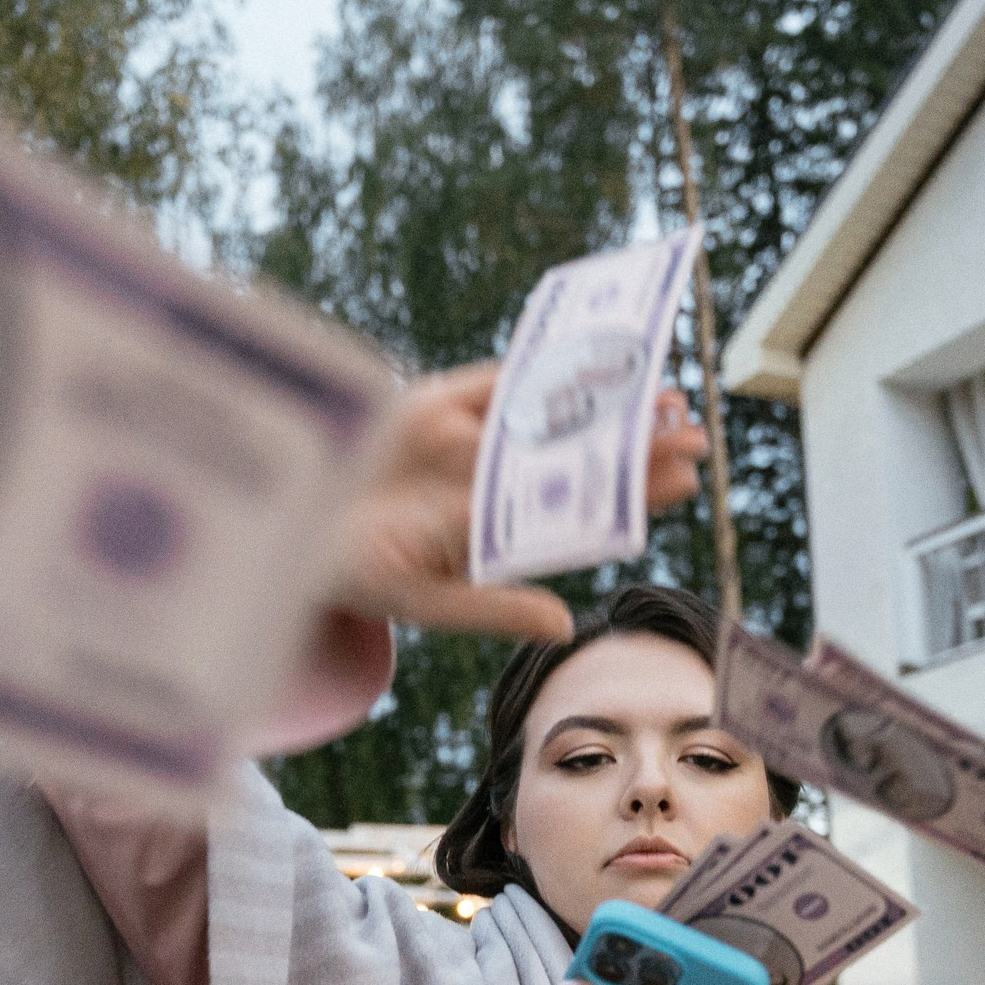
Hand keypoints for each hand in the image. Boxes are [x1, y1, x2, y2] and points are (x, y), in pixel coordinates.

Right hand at [332, 364, 708, 642]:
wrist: (287, 525)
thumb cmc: (355, 571)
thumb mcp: (424, 599)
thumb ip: (492, 608)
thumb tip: (564, 628)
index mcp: (501, 532)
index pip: (584, 511)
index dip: (632, 493)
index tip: (685, 477)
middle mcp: (493, 482)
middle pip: (579, 458)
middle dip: (634, 444)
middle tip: (696, 430)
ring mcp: (468, 437)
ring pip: (552, 415)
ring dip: (605, 402)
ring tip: (663, 394)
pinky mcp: (438, 399)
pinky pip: (502, 381)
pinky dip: (547, 367)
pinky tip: (595, 356)